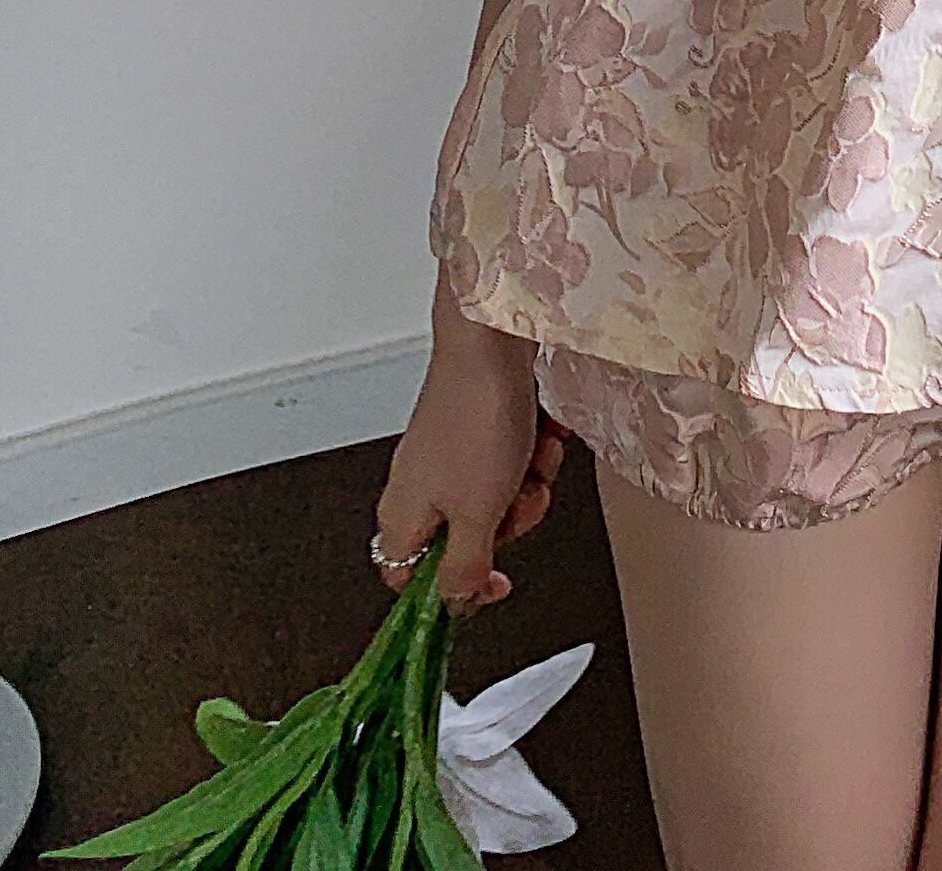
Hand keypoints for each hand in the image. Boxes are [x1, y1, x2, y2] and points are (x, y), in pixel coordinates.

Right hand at [373, 310, 566, 616]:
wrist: (493, 336)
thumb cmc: (476, 417)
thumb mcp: (476, 515)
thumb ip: (464, 569)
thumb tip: (454, 607)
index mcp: (402, 519)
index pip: (412, 582)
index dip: (455, 589)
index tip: (494, 581)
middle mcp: (420, 486)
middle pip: (470, 538)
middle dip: (511, 518)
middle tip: (518, 496)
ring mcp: (449, 452)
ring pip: (500, 496)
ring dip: (530, 477)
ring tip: (532, 452)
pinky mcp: (477, 424)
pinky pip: (513, 456)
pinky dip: (533, 445)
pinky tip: (539, 428)